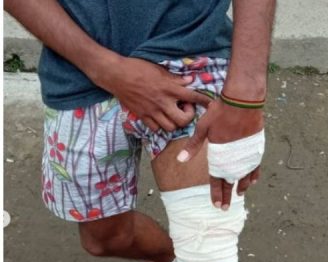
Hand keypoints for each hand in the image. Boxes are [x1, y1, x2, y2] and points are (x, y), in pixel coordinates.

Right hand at [93, 57, 211, 131]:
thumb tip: (189, 81)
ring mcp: (151, 111)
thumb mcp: (159, 69)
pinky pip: (155, 128)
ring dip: (175, 122)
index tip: (211, 104)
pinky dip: (160, 125)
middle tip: (185, 108)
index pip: (192, 96)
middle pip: (182, 120)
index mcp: (168, 88)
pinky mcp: (141, 115)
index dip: (204, 101)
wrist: (116, 75)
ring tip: (172, 113)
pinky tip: (160, 117)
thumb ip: (175, 78)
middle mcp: (162, 102)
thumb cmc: (138, 68)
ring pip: (170, 127)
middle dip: (188, 116)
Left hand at [177, 100, 264, 208]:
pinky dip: (253, 174)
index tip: (217, 205)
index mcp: (220, 157)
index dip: (216, 194)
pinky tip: (253, 180)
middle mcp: (235, 159)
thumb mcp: (203, 128)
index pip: (217, 181)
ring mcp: (247, 154)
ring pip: (245, 176)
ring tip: (239, 194)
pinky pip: (255, 166)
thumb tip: (180, 160)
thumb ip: (193, 146)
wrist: (243, 100)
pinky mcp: (256, 147)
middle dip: (227, 196)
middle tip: (225, 208)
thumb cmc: (220, 113)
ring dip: (242, 186)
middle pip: (231, 182)